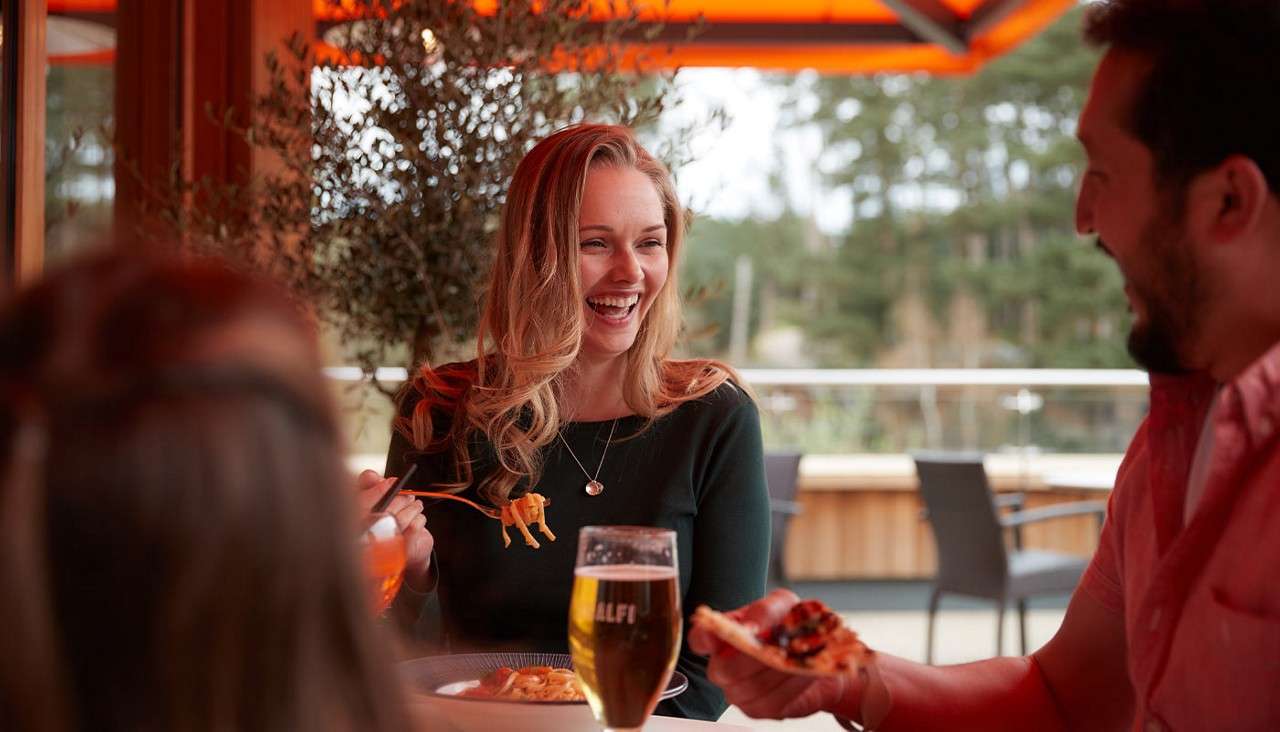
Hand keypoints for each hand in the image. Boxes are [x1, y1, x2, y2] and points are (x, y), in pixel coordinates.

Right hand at [356, 470, 433, 589]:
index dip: (377, 490)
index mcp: (354, 525)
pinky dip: (419, 520)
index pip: (360, 503)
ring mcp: (382, 551)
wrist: (412, 556)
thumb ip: (371, 488)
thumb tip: (371, 476)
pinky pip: (413, 527)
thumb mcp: (380, 504)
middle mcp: (363, 541)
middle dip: (400, 499)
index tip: (392, 482)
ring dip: (413, 508)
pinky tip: (418, 519)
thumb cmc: (391, 528)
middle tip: (409, 496)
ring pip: (400, 518)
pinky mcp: (400, 555)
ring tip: (416, 505)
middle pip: (383, 510)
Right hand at [689, 589, 858, 719]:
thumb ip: (764, 611)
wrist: (822, 654)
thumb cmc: (793, 625)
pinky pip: (769, 703)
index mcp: (725, 633)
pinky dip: (790, 687)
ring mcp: (738, 690)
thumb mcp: (784, 605)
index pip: (699, 639)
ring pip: (749, 688)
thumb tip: (752, 626)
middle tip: (776, 648)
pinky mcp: (758, 709)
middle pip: (723, 670)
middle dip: (753, 659)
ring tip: (797, 658)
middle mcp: (724, 663)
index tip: (718, 638)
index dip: (704, 640)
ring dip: (777, 672)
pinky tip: (799, 673)